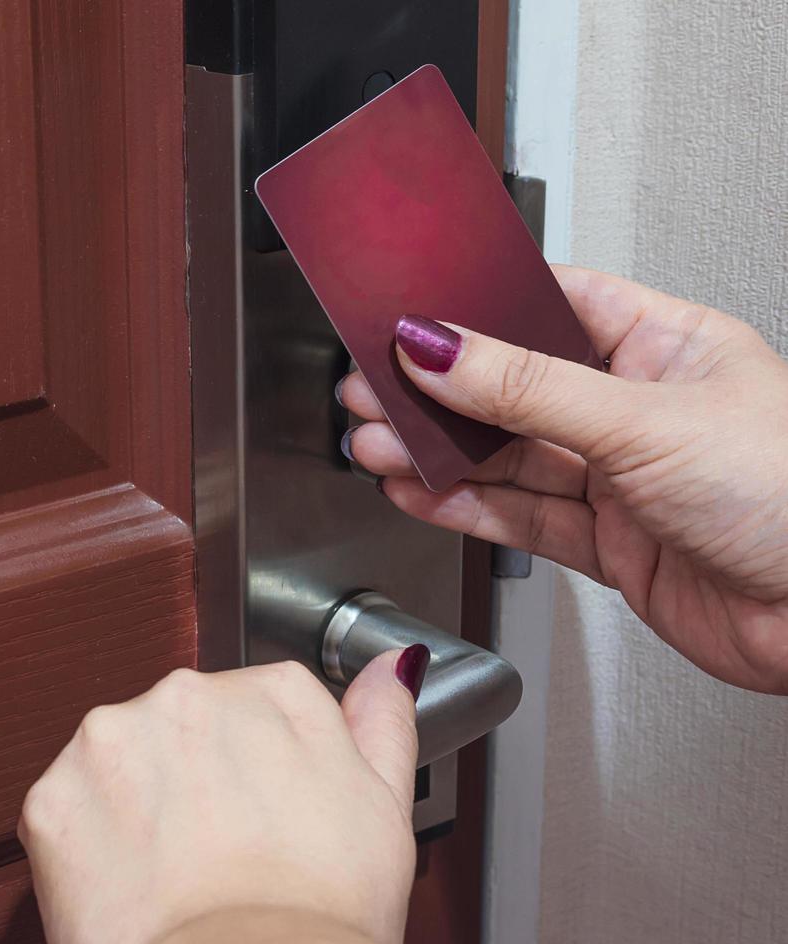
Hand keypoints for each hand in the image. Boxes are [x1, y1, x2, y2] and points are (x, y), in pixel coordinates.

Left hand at [19, 651, 429, 943]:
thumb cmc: (319, 914)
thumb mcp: (382, 812)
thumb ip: (380, 724)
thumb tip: (389, 668)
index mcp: (271, 691)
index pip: (253, 710)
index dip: (255, 777)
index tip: (261, 821)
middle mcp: (186, 695)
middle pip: (180, 732)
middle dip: (190, 785)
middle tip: (221, 857)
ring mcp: (111, 741)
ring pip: (117, 767)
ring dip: (134, 811)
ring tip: (176, 877)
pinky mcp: (53, 797)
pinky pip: (67, 816)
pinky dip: (88, 852)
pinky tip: (132, 888)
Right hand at [339, 265, 787, 692]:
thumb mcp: (645, 422)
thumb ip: (529, 389)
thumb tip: (441, 348)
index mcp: (666, 345)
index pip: (552, 304)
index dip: (479, 306)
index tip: (410, 313)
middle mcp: (639, 408)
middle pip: (515, 387)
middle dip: (439, 391)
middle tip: (373, 389)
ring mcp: (622, 478)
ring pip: (510, 457)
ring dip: (439, 452)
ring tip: (375, 443)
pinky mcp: (611, 544)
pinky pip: (521, 516)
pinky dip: (465, 506)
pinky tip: (418, 490)